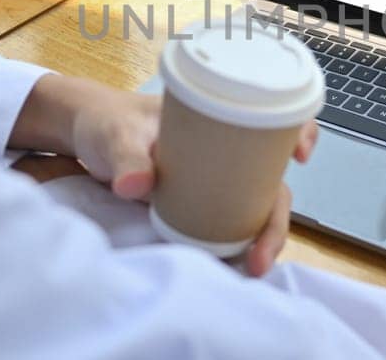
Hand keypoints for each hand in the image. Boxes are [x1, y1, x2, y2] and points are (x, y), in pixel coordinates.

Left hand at [10, 73, 322, 275]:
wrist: (86, 135)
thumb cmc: (106, 123)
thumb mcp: (114, 135)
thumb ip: (126, 158)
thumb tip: (137, 185)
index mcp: (215, 119)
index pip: (272, 118)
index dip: (299, 132)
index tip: (299, 155)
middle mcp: (224, 149)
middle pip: (271, 179)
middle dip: (277, 219)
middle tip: (261, 255)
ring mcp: (215, 176)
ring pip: (257, 203)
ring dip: (263, 235)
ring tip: (253, 267)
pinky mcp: (200, 199)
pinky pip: (233, 217)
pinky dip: (242, 240)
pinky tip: (239, 263)